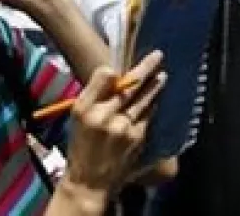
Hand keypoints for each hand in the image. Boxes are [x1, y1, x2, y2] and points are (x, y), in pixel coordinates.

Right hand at [65, 50, 165, 194]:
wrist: (89, 183)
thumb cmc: (81, 146)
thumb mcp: (76, 116)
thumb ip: (94, 93)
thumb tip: (112, 72)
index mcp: (85, 109)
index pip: (105, 80)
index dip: (119, 69)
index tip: (127, 60)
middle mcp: (105, 117)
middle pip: (129, 87)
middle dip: (145, 70)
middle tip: (158, 56)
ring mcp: (124, 128)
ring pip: (143, 100)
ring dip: (154, 87)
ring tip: (162, 76)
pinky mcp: (137, 139)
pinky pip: (147, 116)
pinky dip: (152, 106)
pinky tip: (155, 100)